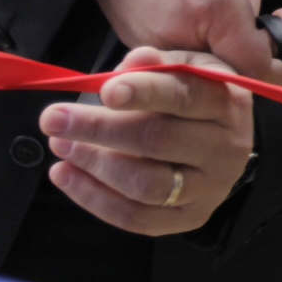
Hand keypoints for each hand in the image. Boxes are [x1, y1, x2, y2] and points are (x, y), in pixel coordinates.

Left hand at [39, 47, 254, 234]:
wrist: (219, 140)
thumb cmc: (191, 96)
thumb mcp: (182, 67)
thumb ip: (155, 64)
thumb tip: (132, 64)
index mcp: (227, 102)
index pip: (185, 96)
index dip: (144, 92)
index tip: (104, 92)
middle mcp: (226, 149)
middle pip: (159, 141)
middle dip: (100, 129)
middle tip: (54, 119)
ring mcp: (211, 189)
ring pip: (147, 185)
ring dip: (94, 165)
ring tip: (60, 145)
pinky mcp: (190, 218)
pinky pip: (136, 218)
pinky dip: (93, 199)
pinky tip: (64, 174)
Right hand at [89, 0, 281, 80]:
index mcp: (211, 5)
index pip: (257, 65)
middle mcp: (177, 32)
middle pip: (232, 71)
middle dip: (260, 49)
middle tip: (271, 9)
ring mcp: (150, 39)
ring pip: (204, 67)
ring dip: (230, 44)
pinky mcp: (134, 37)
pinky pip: (177, 58)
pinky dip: (201, 41)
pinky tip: (208, 4)